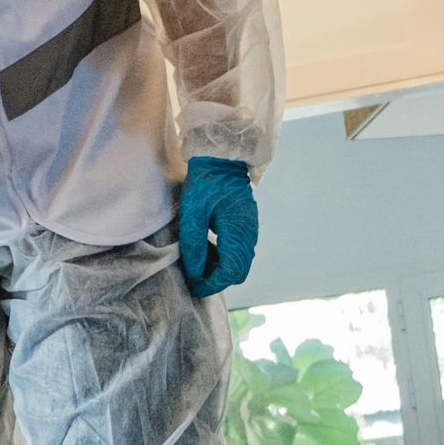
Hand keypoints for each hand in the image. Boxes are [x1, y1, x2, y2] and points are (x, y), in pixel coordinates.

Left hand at [178, 156, 257, 297]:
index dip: (211, 284)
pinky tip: (207, 246)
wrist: (222, 158)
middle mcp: (249, 235)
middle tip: (194, 274)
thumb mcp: (193, 213)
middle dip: (216, 278)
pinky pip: (239, 251)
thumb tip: (195, 272)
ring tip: (198, 259)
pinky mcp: (247, 226)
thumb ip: (194, 244)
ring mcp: (250, 230)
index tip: (193, 285)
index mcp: (238, 233)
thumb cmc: (206, 183)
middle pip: (238, 272)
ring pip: (239, 263)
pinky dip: (224, 256)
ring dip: (220, 267)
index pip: (230, 272)